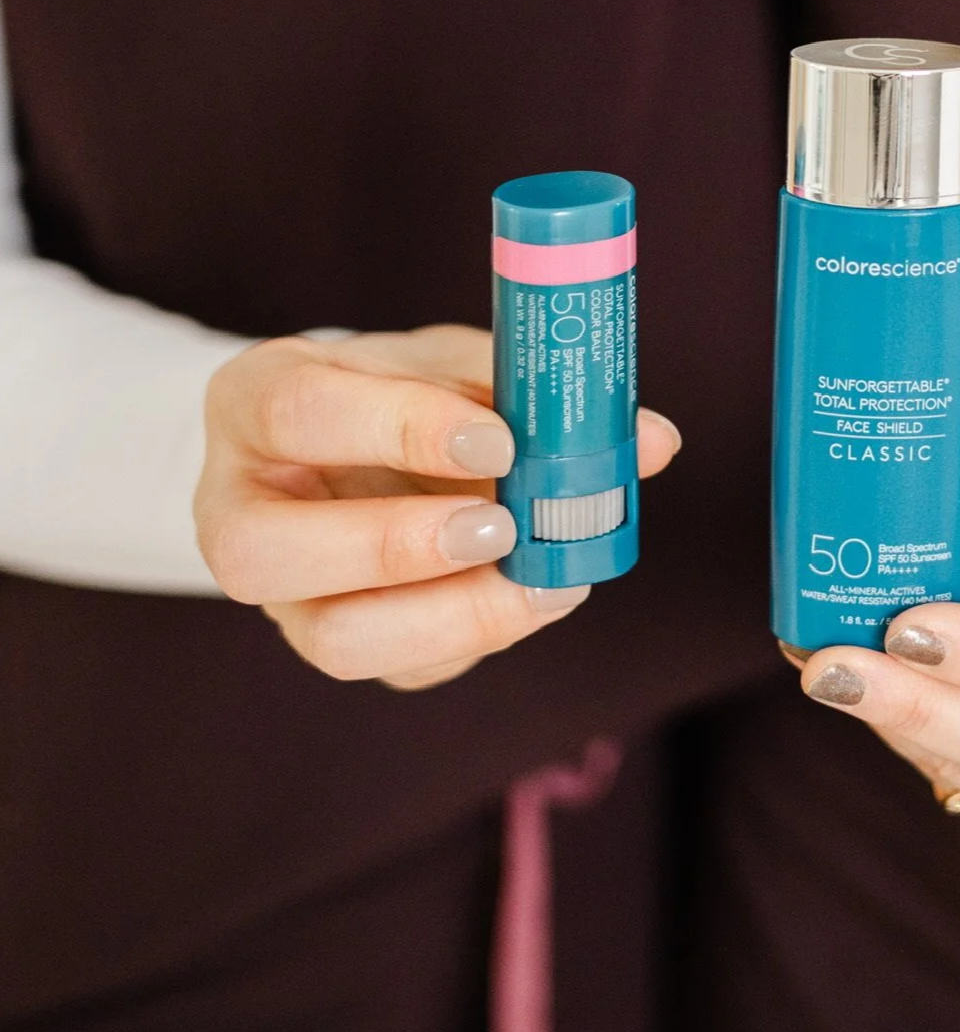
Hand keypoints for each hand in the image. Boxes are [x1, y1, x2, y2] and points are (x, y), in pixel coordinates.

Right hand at [196, 325, 678, 689]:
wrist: (350, 443)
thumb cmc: (393, 391)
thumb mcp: (442, 363)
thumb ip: (526, 388)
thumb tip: (652, 439)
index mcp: (253, 402)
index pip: (300, 413)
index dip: (400, 428)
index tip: (499, 441)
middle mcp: (236, 508)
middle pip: (268, 555)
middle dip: (397, 548)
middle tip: (504, 527)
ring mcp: (279, 594)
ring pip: (333, 639)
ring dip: (449, 616)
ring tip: (539, 580)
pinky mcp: (335, 643)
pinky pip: (401, 668)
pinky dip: (476, 637)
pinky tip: (529, 597)